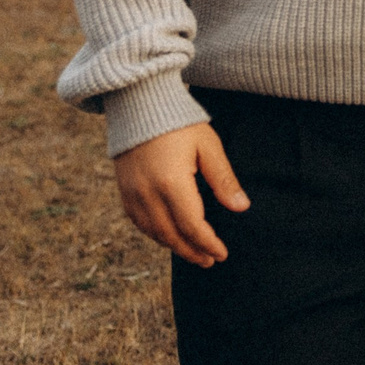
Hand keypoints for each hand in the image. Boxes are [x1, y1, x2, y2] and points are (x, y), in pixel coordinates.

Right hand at [113, 122, 248, 267]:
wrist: (138, 103)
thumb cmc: (178, 122)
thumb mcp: (207, 145)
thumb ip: (223, 179)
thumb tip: (241, 207)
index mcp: (172, 183)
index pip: (193, 226)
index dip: (208, 243)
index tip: (222, 254)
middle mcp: (148, 194)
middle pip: (172, 235)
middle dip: (193, 251)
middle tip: (210, 260)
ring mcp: (132, 194)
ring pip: (154, 233)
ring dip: (174, 246)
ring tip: (194, 253)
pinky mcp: (124, 190)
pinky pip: (139, 223)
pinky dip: (156, 234)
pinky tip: (169, 236)